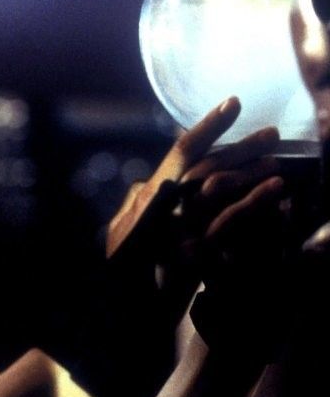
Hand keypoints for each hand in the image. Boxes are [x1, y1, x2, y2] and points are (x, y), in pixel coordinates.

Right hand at [107, 96, 282, 260]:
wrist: (118, 294)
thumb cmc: (127, 260)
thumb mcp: (128, 223)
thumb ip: (142, 199)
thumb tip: (153, 178)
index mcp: (153, 190)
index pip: (184, 149)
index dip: (209, 124)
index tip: (234, 102)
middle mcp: (164, 201)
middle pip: (208, 164)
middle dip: (241, 146)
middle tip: (273, 133)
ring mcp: (178, 223)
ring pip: (217, 186)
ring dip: (249, 172)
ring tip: (277, 163)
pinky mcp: (192, 249)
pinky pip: (227, 224)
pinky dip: (252, 207)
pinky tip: (277, 199)